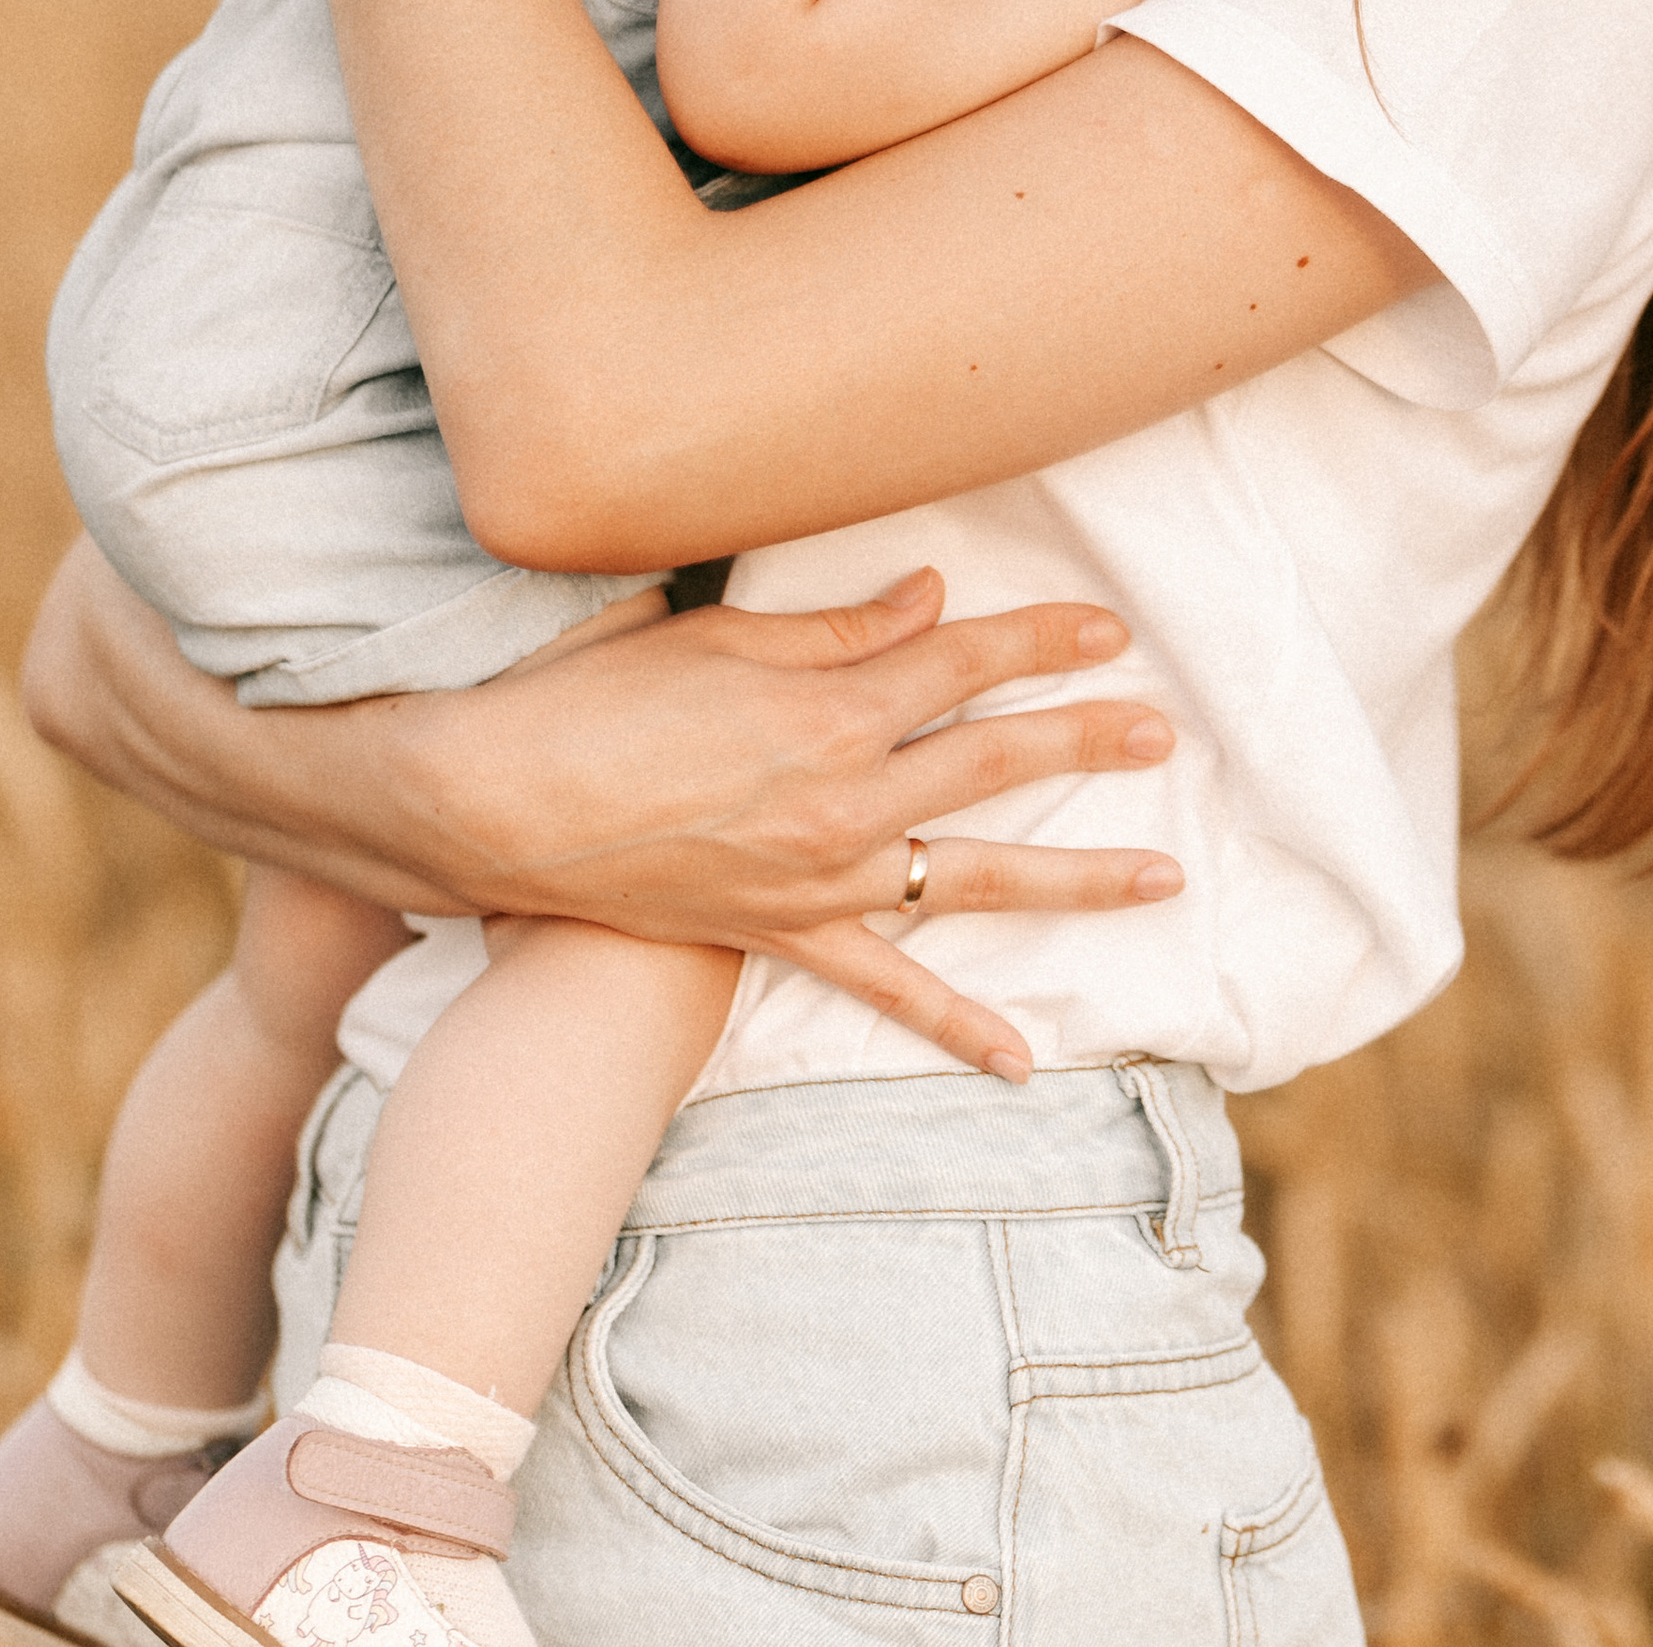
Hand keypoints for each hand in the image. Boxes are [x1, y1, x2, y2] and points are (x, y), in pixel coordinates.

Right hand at [24, 548, 1180, 1082]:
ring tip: (1160, 876)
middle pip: (991, 758)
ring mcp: (817, 875)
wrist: (490, 803)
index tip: (1109, 631)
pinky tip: (1023, 1055)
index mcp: (827, 700)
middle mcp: (841, 792)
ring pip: (971, 873)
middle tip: (1162, 729)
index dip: (1041, 640)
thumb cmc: (590, 696)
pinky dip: (956, 1022)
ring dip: (1073, 876)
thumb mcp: (714, 633)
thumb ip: (834, 624)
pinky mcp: (781, 934)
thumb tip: (933, 596)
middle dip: (1085, 739)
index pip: (964, 658)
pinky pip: (885, 989)